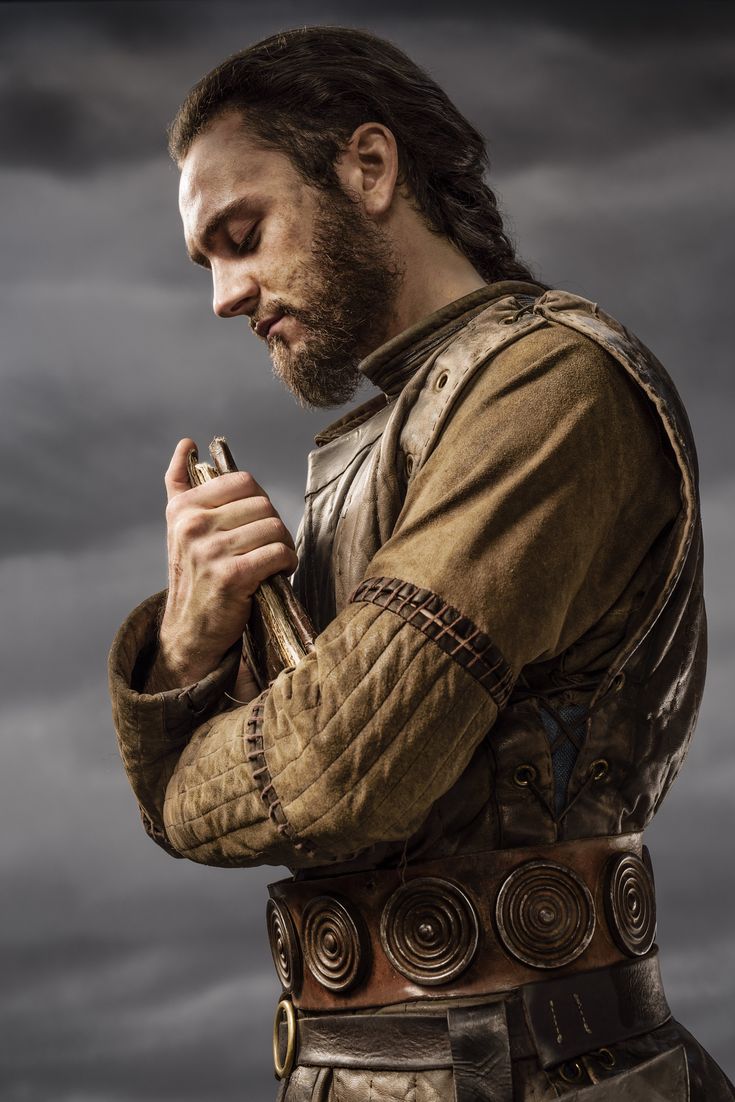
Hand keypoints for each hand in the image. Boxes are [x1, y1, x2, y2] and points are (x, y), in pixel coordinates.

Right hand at [153, 438, 297, 687]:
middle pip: (262, 503)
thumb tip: (187, 442)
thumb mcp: (179, 527)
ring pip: (273, 526)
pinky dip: (287, 562)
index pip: (242, 481)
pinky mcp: (231, 576)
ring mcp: (210, 551)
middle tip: (268, 545)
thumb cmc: (194, 576)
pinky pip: (278, 552)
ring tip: (274, 560)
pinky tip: (280, 573)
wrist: (189, 632)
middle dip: (273, 524)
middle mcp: (191, 526)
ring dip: (284, 545)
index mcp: (182, 508)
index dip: (259, 501)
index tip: (254, 524)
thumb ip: (181, 485)